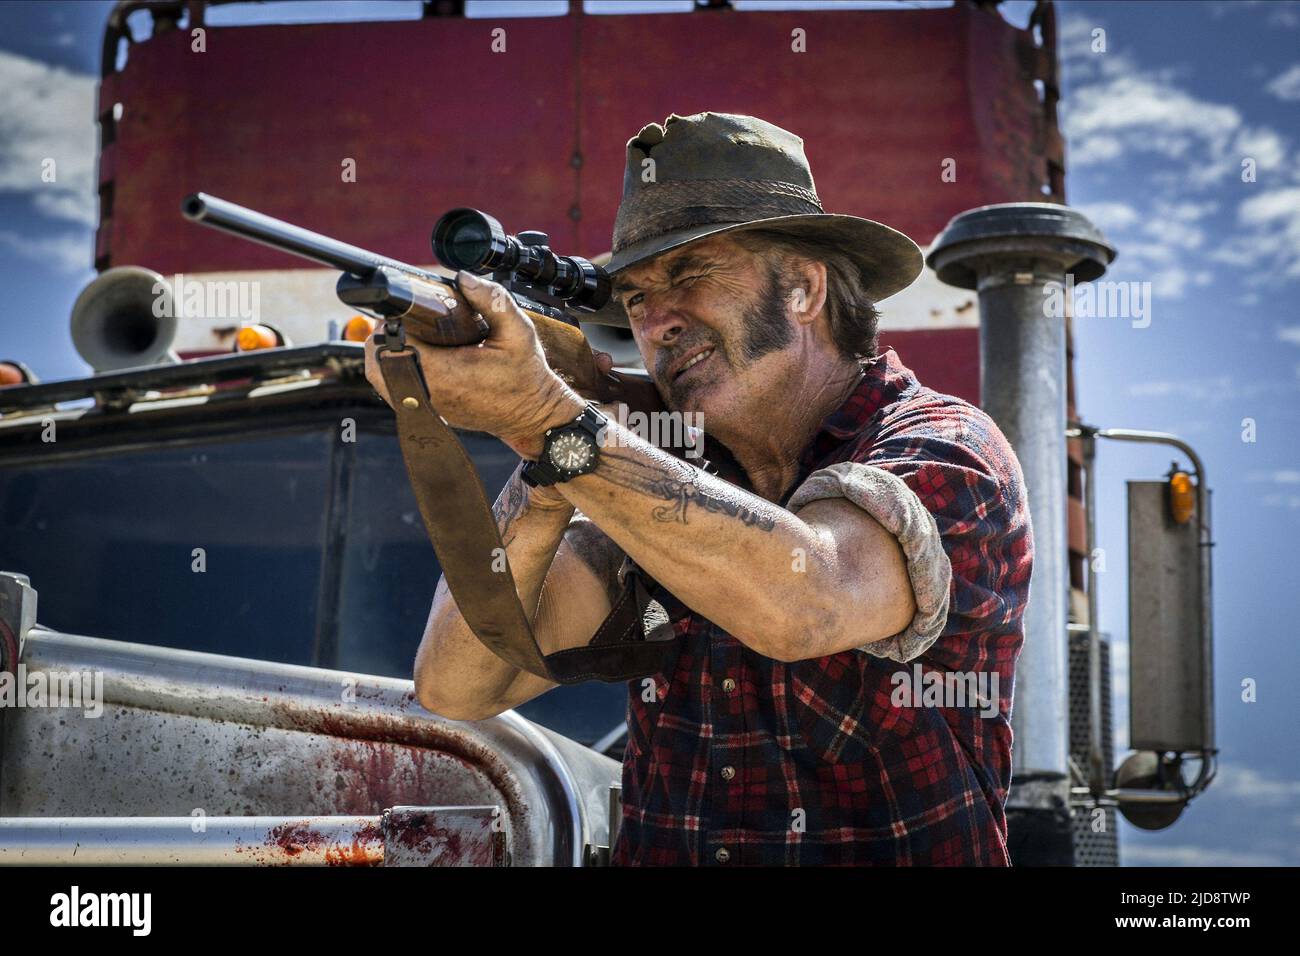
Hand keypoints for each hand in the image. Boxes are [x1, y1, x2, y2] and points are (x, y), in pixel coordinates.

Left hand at [364, 270, 584, 457]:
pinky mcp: (429, 411)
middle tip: (404, 321)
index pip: (394, 345)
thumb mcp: (517, 331)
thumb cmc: (526, 376)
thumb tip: (463, 278)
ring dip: (388, 354)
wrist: (532, 414)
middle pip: (377, 364)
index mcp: (446, 372)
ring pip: (381, 379)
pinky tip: (416, 354)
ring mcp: (427, 406)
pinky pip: (395, 390)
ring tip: (409, 336)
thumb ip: (492, 300)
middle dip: (384, 338)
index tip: (405, 311)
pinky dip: (397, 370)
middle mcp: (430, 393)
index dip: (393, 323)